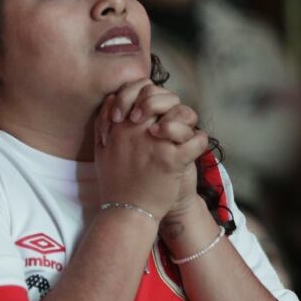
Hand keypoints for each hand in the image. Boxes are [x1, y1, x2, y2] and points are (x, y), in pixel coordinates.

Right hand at [94, 81, 206, 219]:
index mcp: (120, 125)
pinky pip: (196, 140)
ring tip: (185, 131)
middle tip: (171, 118)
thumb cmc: (115, 183)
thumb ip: (103, 123)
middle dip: (170, 104)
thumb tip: (112, 100)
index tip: (150, 109)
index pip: (138, 88)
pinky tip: (195, 147)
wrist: (127, 212)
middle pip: (162, 97)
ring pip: (182, 114)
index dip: (148, 92)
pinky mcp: (172, 160)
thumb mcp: (100, 150)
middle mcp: (136, 130)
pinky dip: (199, 141)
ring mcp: (156, 144)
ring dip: (187, 121)